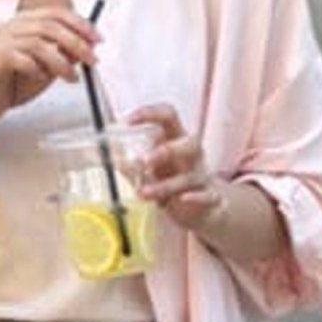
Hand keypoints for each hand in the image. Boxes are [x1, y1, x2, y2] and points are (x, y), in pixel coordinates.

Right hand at [0, 8, 104, 128]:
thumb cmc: (13, 84)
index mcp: (25, 21)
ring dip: (60, 61)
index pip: (56, 13)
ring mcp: (3, 39)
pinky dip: (37, 69)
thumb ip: (62, 56)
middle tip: (92, 59)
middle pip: (50, 24)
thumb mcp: (46, 68)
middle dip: (76, 41)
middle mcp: (13, 25)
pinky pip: (23, 58)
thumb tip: (85, 49)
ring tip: (71, 77)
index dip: (80, 23)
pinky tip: (41, 79)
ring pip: (39, 42)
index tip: (98, 39)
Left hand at [124, 104, 225, 234]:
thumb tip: (112, 157)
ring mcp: (201, 176)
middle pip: (189, 143)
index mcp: (177, 139)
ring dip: (166, 184)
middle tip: (145, 161)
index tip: (128, 120)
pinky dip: (196, 198)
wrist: (202, 208)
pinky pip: (207, 196)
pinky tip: (182, 200)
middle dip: (167, 151)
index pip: (169, 116)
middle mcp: (192, 155)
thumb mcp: (151, 172)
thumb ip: (132, 166)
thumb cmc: (173, 182)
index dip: (150, 113)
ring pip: (189, 176)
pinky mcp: (209, 197)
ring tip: (144, 193)